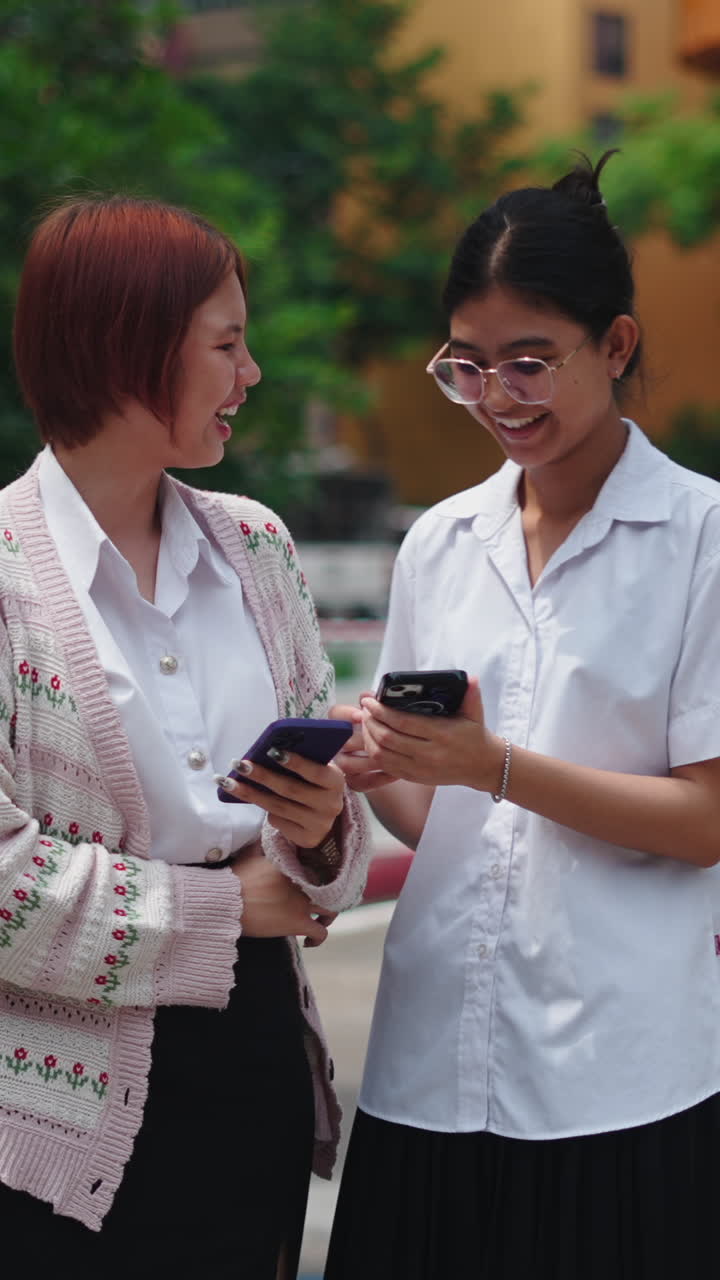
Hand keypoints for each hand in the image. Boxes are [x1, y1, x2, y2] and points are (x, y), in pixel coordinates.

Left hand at [217, 753, 344, 848]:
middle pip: (290, 790)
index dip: (296, 762)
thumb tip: (269, 749)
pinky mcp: (306, 839)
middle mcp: (331, 805)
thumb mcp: (316, 770)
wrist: (323, 815)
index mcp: (336, 782)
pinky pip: (277, 821)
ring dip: (250, 793)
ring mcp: (319, 825)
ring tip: (227, 781)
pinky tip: (248, 796)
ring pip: (278, 807)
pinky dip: (263, 807)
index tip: (271, 750)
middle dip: (262, 776)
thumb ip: (303, 760)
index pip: (316, 772)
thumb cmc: (313, 783)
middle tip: (239, 763)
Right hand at [231, 847, 332, 943]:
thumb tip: (264, 834)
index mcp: (291, 863)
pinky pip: (320, 932)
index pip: (318, 866)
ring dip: (327, 917)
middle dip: (329, 896)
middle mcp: (301, 881)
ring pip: (330, 910)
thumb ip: (261, 845)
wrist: (226, 902)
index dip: (320, 876)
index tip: (315, 883)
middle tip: (321, 902)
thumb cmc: (233, 880)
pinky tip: (309, 943)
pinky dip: (319, 939)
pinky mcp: (298, 923)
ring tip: (320, 921)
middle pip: (329, 888)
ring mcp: (301, 902)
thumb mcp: (249, 855)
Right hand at [330, 698, 396, 792]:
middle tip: (383, 738)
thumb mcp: (389, 715)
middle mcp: (342, 743)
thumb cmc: (396, 729)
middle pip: (343, 741)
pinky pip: (359, 782)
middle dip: (363, 739)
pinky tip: (393, 774)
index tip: (360, 715)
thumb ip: (379, 704)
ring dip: (371, 759)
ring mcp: (347, 763)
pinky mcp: (355, 781)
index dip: (346, 714)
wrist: (406, 757)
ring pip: (347, 763)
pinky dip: (377, 779)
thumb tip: (366, 695)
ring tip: (394, 756)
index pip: (335, 714)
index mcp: (348, 722)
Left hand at [361, 677, 505, 791]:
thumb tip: (470, 678)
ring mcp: (420, 769)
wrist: (483, 767)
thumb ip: (471, 694)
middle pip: (388, 738)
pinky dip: (374, 752)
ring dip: (368, 736)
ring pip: (382, 754)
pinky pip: (386, 767)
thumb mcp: (475, 713)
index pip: (403, 722)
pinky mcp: (415, 778)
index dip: (381, 711)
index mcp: (442, 735)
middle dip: (370, 721)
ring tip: (365, 721)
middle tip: (364, 708)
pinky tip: (371, 739)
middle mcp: (429, 754)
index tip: (369, 700)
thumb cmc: (475, 735)